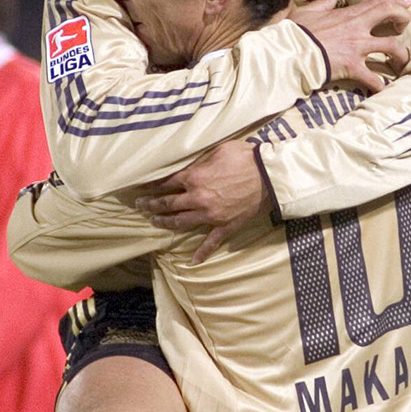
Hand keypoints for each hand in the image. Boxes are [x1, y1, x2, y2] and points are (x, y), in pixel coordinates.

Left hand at [137, 141, 272, 261]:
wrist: (270, 176)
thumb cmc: (245, 157)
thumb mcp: (218, 150)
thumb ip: (199, 160)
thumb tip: (188, 165)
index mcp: (194, 178)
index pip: (166, 183)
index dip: (152, 186)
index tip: (142, 189)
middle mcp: (198, 198)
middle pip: (168, 204)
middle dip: (151, 205)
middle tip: (140, 206)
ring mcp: (211, 215)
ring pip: (182, 222)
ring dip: (165, 223)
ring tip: (154, 223)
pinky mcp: (225, 226)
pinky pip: (211, 242)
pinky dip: (202, 252)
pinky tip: (192, 261)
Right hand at [290, 0, 410, 93]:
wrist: (289, 52)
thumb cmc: (296, 32)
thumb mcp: (308, 12)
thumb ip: (323, 4)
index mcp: (349, 15)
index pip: (378, 3)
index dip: (396, 1)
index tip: (408, 2)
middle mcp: (358, 29)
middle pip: (390, 16)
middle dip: (403, 19)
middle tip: (405, 27)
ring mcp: (358, 48)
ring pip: (391, 47)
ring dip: (401, 54)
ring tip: (403, 62)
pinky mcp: (353, 67)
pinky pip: (373, 78)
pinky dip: (380, 86)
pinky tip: (385, 91)